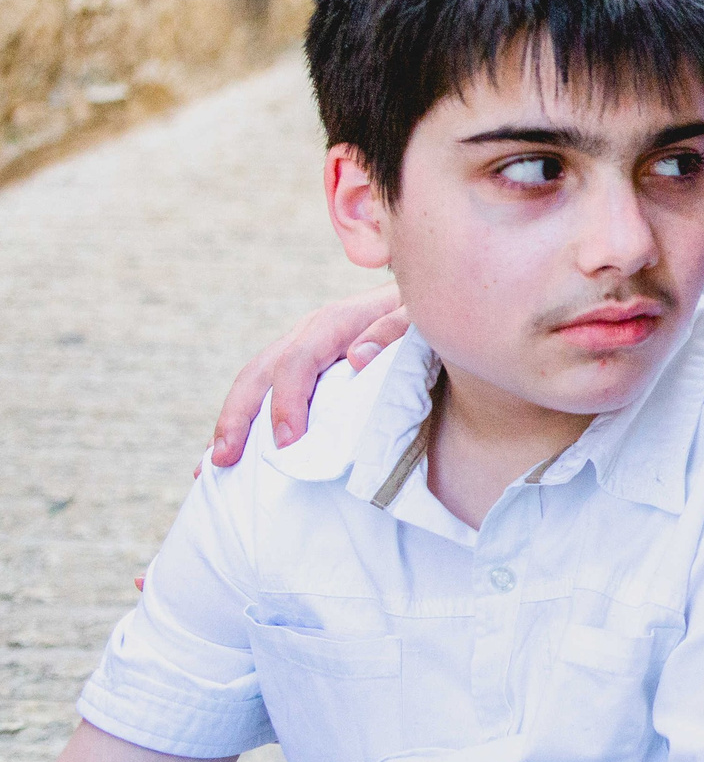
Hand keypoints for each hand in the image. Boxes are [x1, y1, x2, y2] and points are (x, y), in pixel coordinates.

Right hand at [208, 285, 407, 466]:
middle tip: (224, 460)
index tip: (287, 443)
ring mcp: (302, 348)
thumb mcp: (419, 315)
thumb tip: (356, 356)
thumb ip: (394, 330)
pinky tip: (235, 453)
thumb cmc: (426, 312)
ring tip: (216, 463)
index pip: (297, 363)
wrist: (428, 298)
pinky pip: (269, 391)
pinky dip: (249, 421)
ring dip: (233, 422)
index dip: (288, 403)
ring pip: (255, 382)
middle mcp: (309, 334)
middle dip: (237, 417)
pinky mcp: (306, 366)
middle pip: (259, 372)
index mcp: (334, 323)